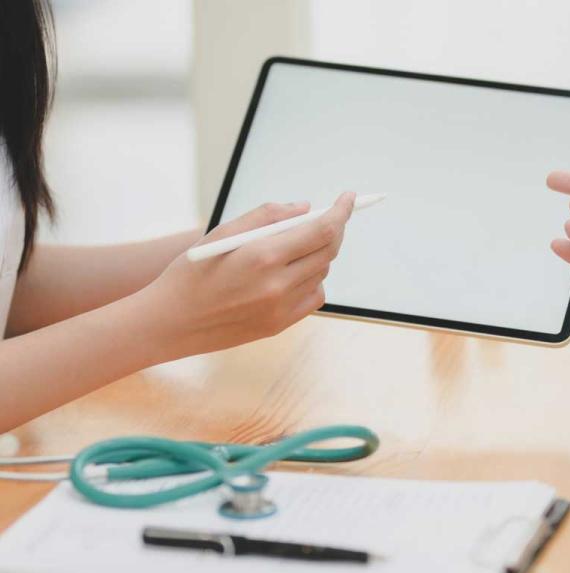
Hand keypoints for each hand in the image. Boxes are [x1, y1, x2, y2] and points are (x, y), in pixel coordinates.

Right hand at [136, 192, 354, 360]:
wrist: (169, 323)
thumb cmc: (191, 272)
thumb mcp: (222, 233)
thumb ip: (267, 216)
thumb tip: (305, 208)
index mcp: (262, 256)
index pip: (322, 230)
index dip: (341, 212)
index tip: (349, 198)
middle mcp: (278, 285)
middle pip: (329, 251)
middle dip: (335, 229)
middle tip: (329, 216)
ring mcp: (281, 309)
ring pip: (322, 272)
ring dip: (319, 254)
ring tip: (294, 247)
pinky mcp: (279, 325)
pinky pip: (313, 297)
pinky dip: (312, 279)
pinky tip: (291, 273)